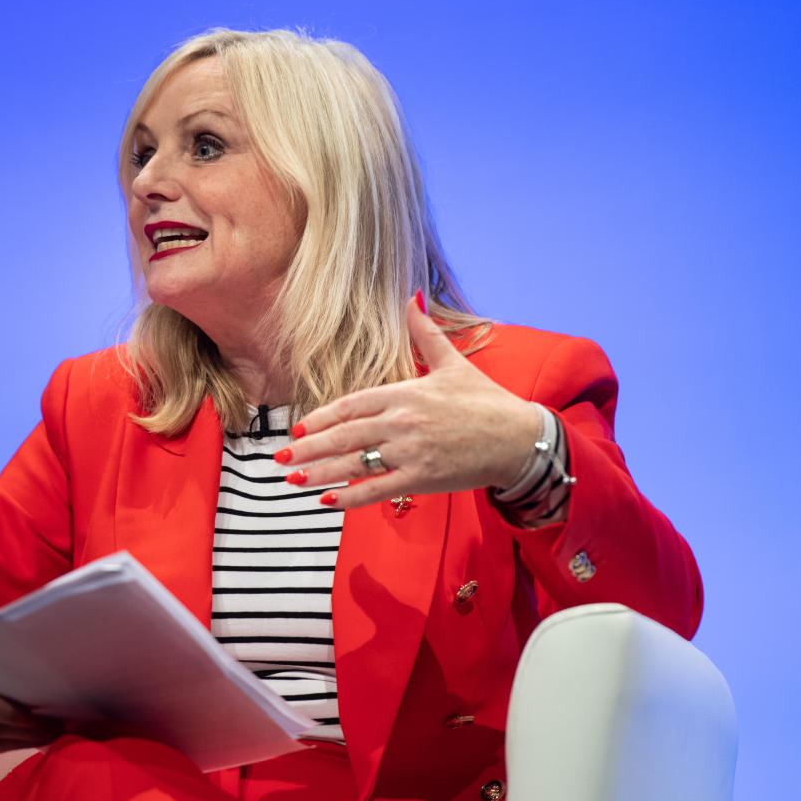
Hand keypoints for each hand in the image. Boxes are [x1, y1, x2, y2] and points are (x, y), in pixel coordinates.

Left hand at [279, 294, 539, 509]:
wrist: (520, 438)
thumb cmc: (486, 401)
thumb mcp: (453, 363)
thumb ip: (425, 334)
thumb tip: (410, 299)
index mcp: (405, 393)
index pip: (351, 405)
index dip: (321, 418)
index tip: (299, 428)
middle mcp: (402, 422)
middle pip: (344, 435)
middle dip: (308, 448)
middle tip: (281, 457)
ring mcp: (410, 452)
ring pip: (354, 463)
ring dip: (319, 473)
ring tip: (292, 480)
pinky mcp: (422, 478)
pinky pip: (377, 489)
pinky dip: (350, 496)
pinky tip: (327, 501)